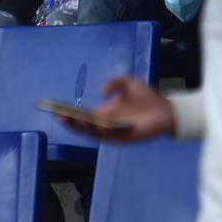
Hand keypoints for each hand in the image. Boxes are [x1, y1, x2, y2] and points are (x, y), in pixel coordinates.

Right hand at [57, 76, 176, 143]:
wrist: (166, 109)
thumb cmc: (147, 97)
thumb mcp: (128, 82)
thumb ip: (113, 83)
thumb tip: (101, 92)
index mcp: (104, 112)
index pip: (82, 115)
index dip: (69, 113)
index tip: (55, 108)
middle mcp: (106, 124)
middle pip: (83, 126)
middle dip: (70, 121)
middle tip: (58, 115)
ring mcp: (114, 132)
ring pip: (93, 133)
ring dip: (80, 128)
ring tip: (70, 120)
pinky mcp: (124, 138)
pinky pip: (108, 137)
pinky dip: (98, 132)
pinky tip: (90, 124)